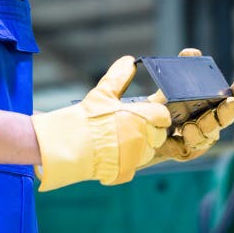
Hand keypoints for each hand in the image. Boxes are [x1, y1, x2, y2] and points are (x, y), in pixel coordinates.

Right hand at [31, 56, 170, 190]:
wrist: (69, 146)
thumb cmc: (86, 118)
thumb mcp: (102, 93)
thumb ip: (119, 77)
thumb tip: (128, 61)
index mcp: (142, 117)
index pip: (163, 115)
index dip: (155, 113)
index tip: (146, 111)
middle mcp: (145, 138)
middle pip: (160, 133)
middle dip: (150, 128)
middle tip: (130, 123)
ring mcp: (138, 157)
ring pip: (149, 149)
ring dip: (141, 143)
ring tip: (119, 137)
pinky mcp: (128, 170)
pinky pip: (136, 163)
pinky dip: (129, 157)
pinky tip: (113, 150)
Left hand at [148, 48, 233, 162]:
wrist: (143, 126)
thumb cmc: (162, 103)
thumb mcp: (170, 84)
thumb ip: (182, 67)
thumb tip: (191, 52)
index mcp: (209, 103)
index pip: (230, 99)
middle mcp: (209, 121)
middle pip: (225, 119)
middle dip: (226, 113)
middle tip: (225, 104)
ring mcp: (200, 137)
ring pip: (210, 135)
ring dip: (204, 128)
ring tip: (190, 126)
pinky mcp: (188, 151)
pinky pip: (193, 147)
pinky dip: (190, 140)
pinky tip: (183, 133)